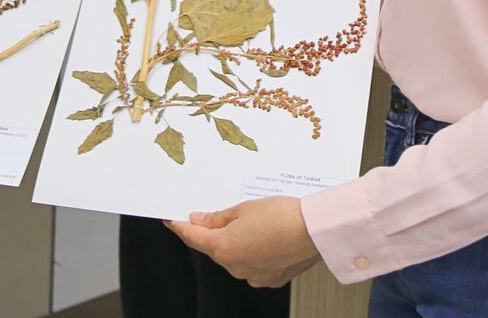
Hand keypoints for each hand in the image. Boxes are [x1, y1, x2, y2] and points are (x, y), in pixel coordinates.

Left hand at [166, 197, 321, 288]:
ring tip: (253, 223)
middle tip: (218, 213)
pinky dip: (253, 252)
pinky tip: (265, 237)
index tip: (172, 220)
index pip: (192, 237)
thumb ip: (217, 218)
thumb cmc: (282, 215)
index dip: (180, 226)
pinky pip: (252, 264)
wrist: (315, 230)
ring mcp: (252, 275)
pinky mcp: (269, 279)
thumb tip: (199, 220)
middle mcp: (235, 267)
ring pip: (233, 257)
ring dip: (235, 242)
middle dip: (213, 232)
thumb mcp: (243, 208)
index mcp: (223, 248)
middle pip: (214, 248)